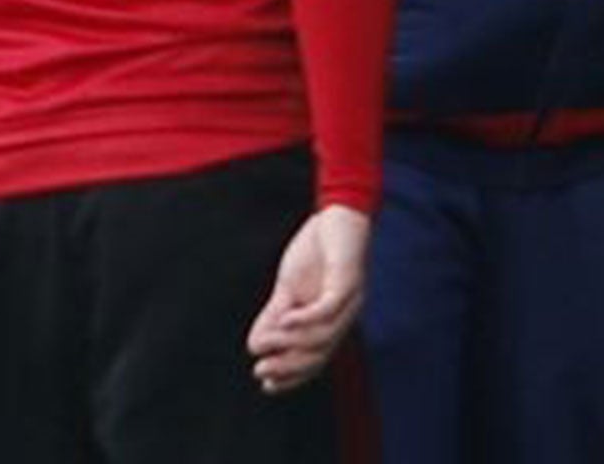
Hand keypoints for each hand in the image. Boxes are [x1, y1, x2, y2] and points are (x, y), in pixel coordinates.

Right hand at [245, 204, 369, 393]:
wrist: (338, 216)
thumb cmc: (316, 251)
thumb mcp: (288, 287)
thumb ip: (275, 314)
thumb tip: (255, 344)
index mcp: (331, 321)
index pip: (314, 358)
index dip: (292, 375)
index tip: (266, 386)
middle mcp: (344, 318)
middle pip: (320, 354)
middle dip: (290, 367)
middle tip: (262, 372)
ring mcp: (348, 302)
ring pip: (322, 336)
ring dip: (291, 344)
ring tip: (264, 346)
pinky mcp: (347, 282)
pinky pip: (328, 309)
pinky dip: (306, 318)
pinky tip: (284, 320)